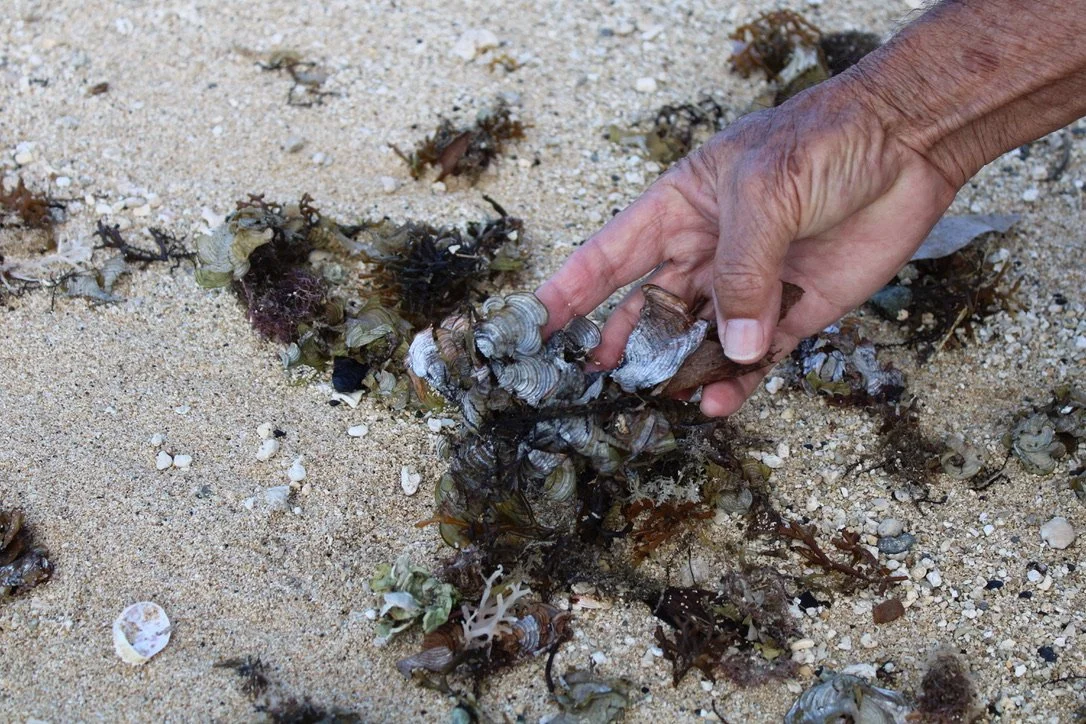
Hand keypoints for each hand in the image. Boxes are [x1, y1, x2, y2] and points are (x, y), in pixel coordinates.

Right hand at [536, 75, 958, 415]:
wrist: (911, 145)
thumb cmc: (825, 143)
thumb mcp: (764, 193)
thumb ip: (740, 272)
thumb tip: (728, 346)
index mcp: (680, 207)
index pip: (610, 253)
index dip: (570, 290)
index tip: (535, 326)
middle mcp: (707, 250)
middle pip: (649, 306)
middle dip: (621, 344)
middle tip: (594, 382)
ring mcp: (749, 284)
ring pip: (698, 339)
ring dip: (677, 370)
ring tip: (656, 401)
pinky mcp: (794, 310)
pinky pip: (755, 356)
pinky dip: (736, 381)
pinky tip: (720, 401)